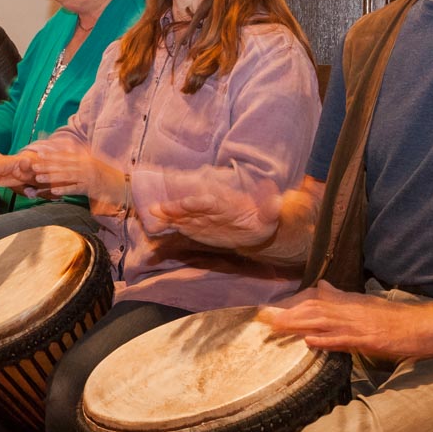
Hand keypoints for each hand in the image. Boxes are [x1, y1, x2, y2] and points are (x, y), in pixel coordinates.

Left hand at [26, 139, 127, 208]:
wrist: (126, 186)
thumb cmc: (109, 177)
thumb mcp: (96, 164)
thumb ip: (82, 159)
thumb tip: (70, 153)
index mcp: (86, 158)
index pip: (65, 155)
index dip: (51, 153)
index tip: (38, 151)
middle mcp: (86, 165)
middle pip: (63, 164)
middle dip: (47, 164)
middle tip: (32, 165)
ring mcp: (89, 176)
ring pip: (67, 176)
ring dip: (51, 177)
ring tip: (38, 178)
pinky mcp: (92, 188)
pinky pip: (76, 189)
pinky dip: (65, 190)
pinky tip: (54, 192)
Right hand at [151, 180, 282, 249]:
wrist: (250, 231)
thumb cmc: (260, 223)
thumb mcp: (269, 219)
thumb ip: (271, 210)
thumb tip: (279, 200)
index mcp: (226, 204)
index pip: (209, 202)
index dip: (198, 203)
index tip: (187, 204)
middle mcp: (209, 208)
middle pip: (191, 206)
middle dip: (177, 207)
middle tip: (160, 209)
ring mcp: (200, 217)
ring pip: (182, 214)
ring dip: (168, 213)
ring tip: (153, 212)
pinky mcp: (194, 225)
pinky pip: (179, 223)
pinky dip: (168, 223)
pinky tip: (155, 223)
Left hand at [257, 281, 432, 360]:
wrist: (425, 325)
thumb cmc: (395, 318)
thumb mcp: (365, 303)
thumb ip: (341, 297)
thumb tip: (320, 286)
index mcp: (348, 302)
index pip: (313, 301)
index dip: (289, 305)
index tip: (267, 310)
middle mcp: (350, 311)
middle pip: (312, 310)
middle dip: (285, 314)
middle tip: (260, 319)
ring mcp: (358, 326)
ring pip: (323, 322)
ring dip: (298, 324)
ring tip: (275, 327)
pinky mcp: (369, 340)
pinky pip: (344, 340)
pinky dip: (326, 340)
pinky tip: (310, 342)